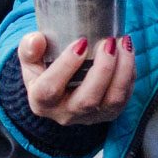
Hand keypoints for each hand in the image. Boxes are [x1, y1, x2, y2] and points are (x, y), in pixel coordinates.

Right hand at [17, 32, 135, 125]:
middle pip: (87, 99)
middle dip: (102, 69)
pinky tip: (127, 54)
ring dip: (123, 70)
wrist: (56, 92)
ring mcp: (90, 117)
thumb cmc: (42, 71)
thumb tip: (37, 40)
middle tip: (108, 42)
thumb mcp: (29, 61)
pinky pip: (125, 97)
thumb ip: (28, 49)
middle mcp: (65, 114)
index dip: (66, 66)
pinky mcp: (108, 114)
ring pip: (113, 100)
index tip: (80, 42)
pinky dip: (129, 74)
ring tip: (124, 44)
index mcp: (41, 102)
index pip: (50, 89)